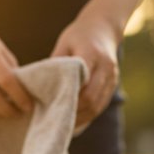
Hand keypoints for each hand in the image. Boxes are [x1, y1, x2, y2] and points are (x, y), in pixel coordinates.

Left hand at [51, 13, 120, 129]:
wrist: (104, 26)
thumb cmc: (79, 34)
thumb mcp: (64, 43)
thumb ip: (56, 64)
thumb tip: (40, 88)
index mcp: (92, 54)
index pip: (82, 83)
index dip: (69, 99)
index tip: (53, 109)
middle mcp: (106, 67)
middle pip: (91, 98)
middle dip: (74, 113)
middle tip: (56, 122)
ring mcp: (112, 76)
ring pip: (98, 106)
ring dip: (82, 118)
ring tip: (64, 126)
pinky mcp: (113, 84)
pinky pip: (101, 105)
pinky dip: (88, 115)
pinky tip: (75, 121)